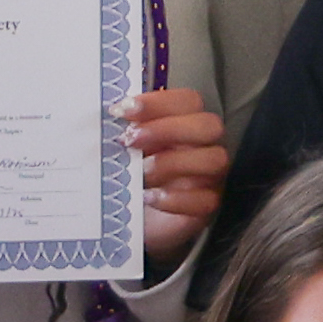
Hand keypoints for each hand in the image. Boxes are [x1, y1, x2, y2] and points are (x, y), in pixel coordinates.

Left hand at [125, 89, 232, 264]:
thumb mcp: (127, 150)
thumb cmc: (134, 177)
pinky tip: (148, 197)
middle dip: (168, 128)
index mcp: (186, 123)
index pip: (188, 102)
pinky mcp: (207, 205)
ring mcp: (210, 176)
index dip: (158, 102)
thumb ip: (125, 131)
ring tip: (139, 172)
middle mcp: (204, 146)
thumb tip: (108, 117)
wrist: (136, 219)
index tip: (122, 110)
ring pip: (214, 160)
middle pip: (209, 126)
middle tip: (130, 139)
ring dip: (171, 163)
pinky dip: (175, 198)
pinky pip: (206, 200)